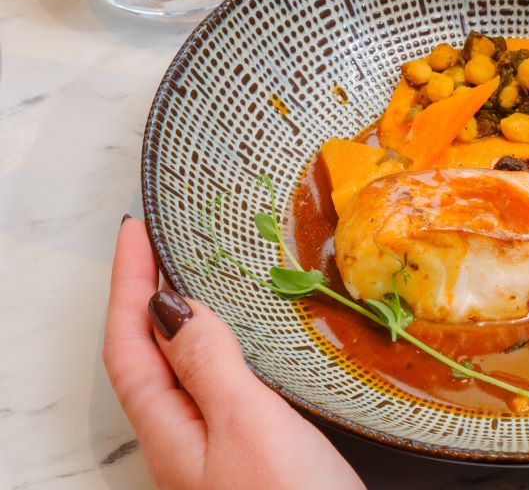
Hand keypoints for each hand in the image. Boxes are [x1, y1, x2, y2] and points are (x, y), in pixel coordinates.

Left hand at [104, 216, 365, 489]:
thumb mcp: (246, 425)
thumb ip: (208, 365)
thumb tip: (172, 306)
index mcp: (172, 432)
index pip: (129, 344)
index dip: (127, 283)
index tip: (134, 229)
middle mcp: (184, 441)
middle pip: (142, 357)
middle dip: (141, 295)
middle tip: (155, 242)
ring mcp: (214, 449)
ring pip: (178, 370)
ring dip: (175, 318)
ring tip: (189, 276)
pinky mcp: (248, 451)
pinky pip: (211, 384)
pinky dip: (213, 345)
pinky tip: (238, 341)